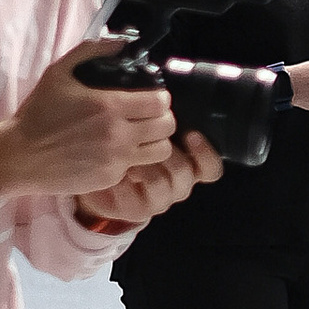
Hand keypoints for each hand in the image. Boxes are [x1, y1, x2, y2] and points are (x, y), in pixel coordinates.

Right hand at [0, 41, 174, 200]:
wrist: (18, 156)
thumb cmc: (37, 114)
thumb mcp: (59, 73)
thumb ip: (91, 52)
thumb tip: (120, 42)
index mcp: (108, 107)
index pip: (160, 102)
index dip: (161, 97)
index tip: (152, 96)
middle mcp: (117, 136)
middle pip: (167, 127)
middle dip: (163, 117)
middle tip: (150, 115)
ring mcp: (115, 161)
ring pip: (161, 151)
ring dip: (156, 140)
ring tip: (142, 134)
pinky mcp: (109, 179)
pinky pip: (136, 167)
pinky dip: (132, 158)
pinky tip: (116, 150)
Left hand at [74, 133, 224, 233]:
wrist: (97, 172)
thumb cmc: (125, 144)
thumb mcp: (146, 127)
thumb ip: (160, 119)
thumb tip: (164, 97)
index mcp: (188, 164)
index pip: (210, 167)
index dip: (206, 153)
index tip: (191, 134)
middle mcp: (178, 184)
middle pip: (188, 174)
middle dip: (169, 156)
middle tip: (150, 141)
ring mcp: (160, 200)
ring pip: (167, 188)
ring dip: (149, 169)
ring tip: (131, 158)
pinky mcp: (139, 211)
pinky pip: (140, 201)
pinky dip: (128, 186)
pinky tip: (117, 174)